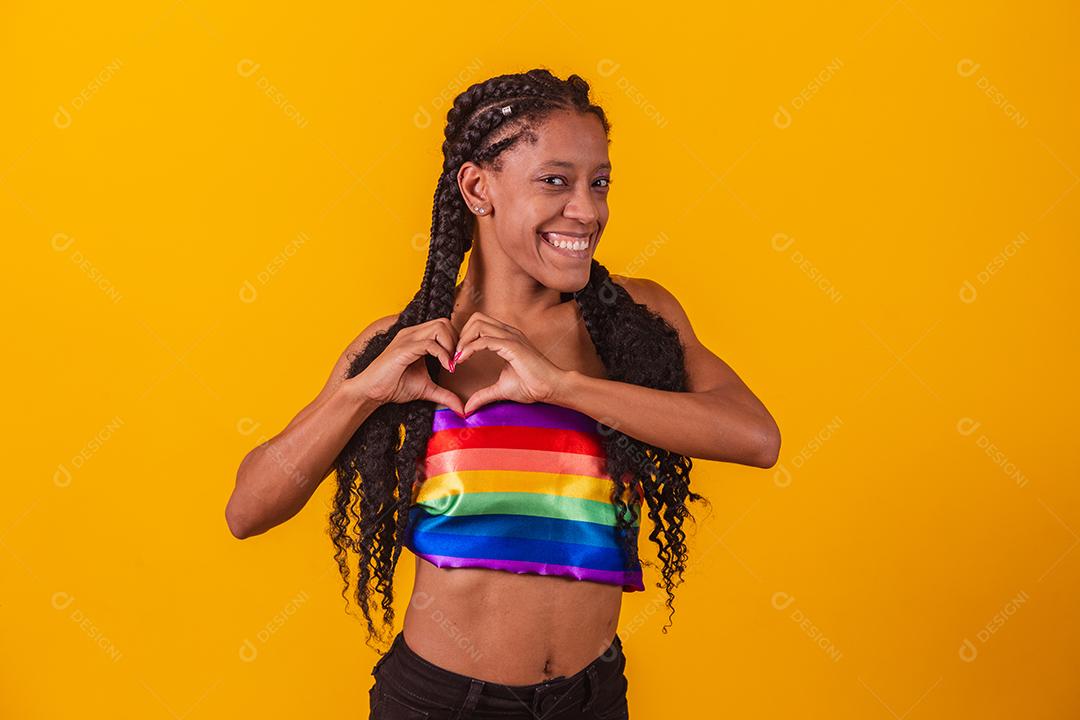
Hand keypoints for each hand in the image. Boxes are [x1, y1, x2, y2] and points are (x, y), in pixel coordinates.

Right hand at [354, 318, 465, 415]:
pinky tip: (446, 368)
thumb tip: (462, 409)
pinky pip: (429, 344)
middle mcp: (413, 333)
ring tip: (451, 365)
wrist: (371, 391)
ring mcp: (407, 339)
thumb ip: (445, 395)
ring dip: (451, 346)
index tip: (459, 362)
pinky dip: (442, 355)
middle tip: (457, 361)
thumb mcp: (426, 390)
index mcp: (417, 338)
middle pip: (445, 322)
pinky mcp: (403, 349)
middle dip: (457, 341)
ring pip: (440, 328)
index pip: (445, 327)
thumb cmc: (393, 386)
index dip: (456, 342)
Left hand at [450, 311, 570, 415]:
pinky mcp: (512, 345)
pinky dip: (469, 349)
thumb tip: (468, 408)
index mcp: (506, 338)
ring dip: (463, 340)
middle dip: (461, 335)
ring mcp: (510, 337)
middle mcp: (508, 333)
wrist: (551, 387)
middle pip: (476, 318)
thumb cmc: (533, 386)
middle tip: (455, 355)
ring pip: (478, 324)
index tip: (456, 358)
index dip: (464, 338)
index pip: (479, 325)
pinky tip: (463, 360)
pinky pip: (484, 340)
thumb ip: (483, 396)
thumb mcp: (501, 390)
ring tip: (458, 358)